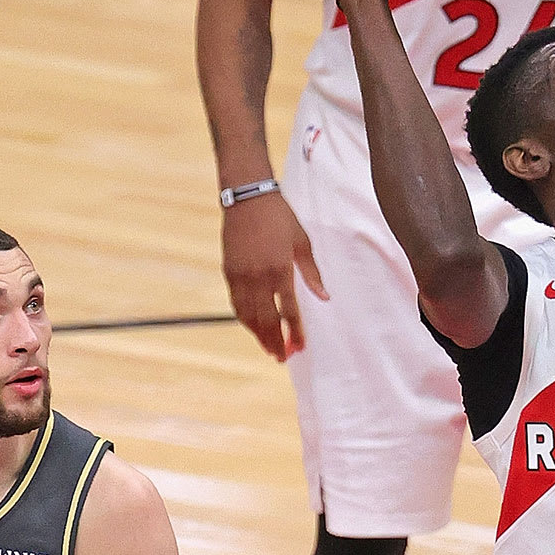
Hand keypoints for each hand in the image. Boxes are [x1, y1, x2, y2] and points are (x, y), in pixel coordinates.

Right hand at [222, 188, 327, 360]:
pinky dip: (245, 319)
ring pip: (248, 316)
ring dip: (259, 335)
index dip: (295, 332)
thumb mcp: (303, 242)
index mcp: (280, 270)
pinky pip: (236, 304)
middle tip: (282, 358)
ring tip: (269, 349)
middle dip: (275, 342)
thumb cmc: (280, 216)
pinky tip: (253, 327)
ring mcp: (241, 276)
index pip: (289, 312)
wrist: (248, 196)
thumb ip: (312, 273)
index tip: (300, 347)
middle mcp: (258, 277)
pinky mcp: (229, 272)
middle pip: (267, 320)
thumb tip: (324, 297)